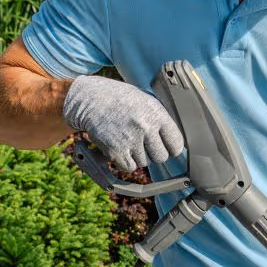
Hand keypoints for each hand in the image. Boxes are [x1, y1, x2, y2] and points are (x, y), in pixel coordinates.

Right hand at [61, 75, 183, 171]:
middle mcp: (145, 127)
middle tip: (142, 143)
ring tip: (126, 138)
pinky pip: (128, 167)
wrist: (90, 98)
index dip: (171, 148)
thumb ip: (160, 120)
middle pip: (161, 157)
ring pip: (143, 163)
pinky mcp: (116, 150)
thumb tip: (175, 143)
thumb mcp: (144, 100)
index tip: (166, 148)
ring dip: (136, 156)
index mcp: (156, 114)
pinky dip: (124, 162)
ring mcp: (131, 140)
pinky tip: (119, 147)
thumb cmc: (119, 98)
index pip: (176, 144)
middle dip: (153, 154)